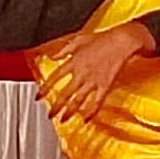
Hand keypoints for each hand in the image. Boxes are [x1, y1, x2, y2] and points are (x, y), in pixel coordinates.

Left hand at [36, 22, 154, 123]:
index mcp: (74, 62)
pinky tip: (86, 119)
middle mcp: (81, 73)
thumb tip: (53, 55)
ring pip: (78, 100)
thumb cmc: (102, 38)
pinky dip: (91, 112)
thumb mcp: (79, 40)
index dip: (44, 88)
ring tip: (63, 120)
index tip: (38, 97)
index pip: (54, 78)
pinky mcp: (105, 86)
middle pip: (65, 93)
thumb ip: (64, 50)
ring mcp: (93, 81)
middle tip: (50, 115)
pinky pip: (97, 102)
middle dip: (55, 106)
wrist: (121, 41)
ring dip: (69, 112)